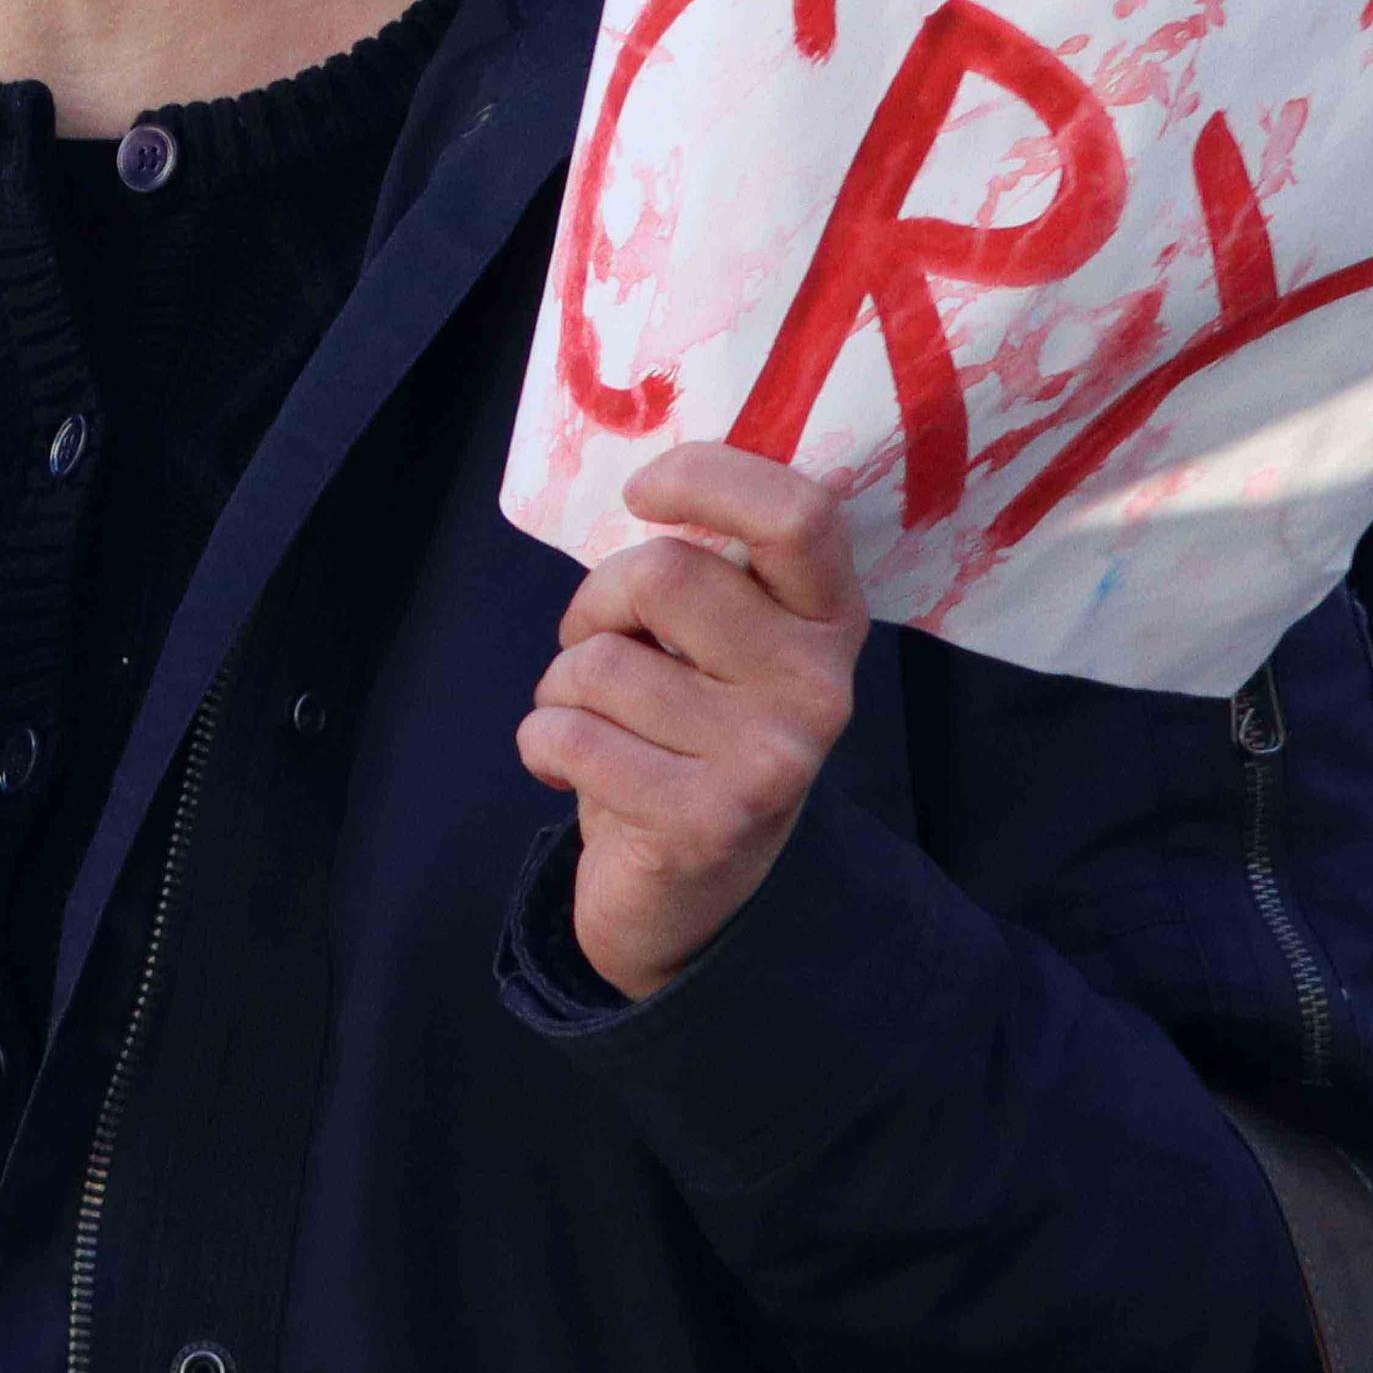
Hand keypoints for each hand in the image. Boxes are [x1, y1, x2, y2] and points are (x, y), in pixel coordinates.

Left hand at [517, 445, 867, 1000]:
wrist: (694, 895)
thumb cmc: (692, 727)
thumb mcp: (728, 641)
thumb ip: (712, 567)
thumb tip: (647, 485)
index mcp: (832, 616)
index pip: (797, 513)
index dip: (706, 477)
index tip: (642, 493)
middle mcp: (821, 685)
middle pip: (666, 574)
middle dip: (596, 601)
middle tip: (594, 642)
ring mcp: (771, 758)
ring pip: (601, 661)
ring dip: (562, 685)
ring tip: (588, 719)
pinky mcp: (708, 821)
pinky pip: (570, 734)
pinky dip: (540, 740)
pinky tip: (568, 767)